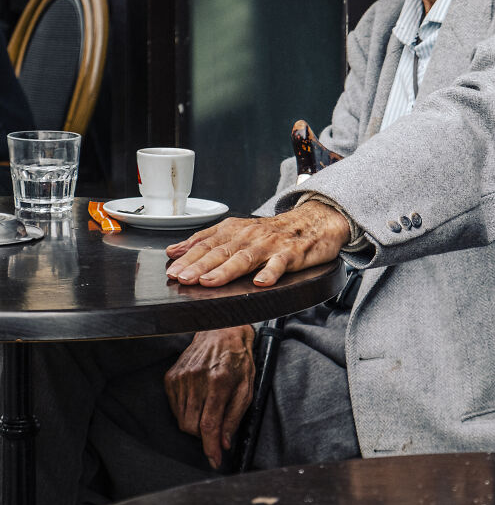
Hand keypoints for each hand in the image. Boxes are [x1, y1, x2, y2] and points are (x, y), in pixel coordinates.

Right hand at [164, 326, 254, 468]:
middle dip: (204, 435)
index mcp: (218, 382)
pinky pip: (175, 407)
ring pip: (182, 420)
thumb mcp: (246, 387)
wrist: (220, 331)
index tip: (214, 460)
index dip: (211, 447)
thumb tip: (225, 442)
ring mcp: (181, 378)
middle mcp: (196, 380)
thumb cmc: (238, 358)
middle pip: (192, 427)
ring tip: (208, 407)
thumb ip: (235, 417)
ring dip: (195, 423)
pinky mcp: (171, 377)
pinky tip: (198, 399)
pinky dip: (186, 411)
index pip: (209, 424)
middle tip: (216, 425)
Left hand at [165, 201, 349, 286]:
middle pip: (221, 251)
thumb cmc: (272, 232)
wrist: (312, 222)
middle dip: (199, 265)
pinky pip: (279, 264)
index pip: (206, 243)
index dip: (188, 257)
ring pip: (245, 258)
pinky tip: (260, 283)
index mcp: (234, 231)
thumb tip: (174, 250)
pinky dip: (269, 273)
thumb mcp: (237, 231)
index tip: (172, 270)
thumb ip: (206, 241)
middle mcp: (249, 236)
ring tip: (209, 281)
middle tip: (182, 278)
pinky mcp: (290, 254)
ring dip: (225, 270)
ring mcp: (270, 245)